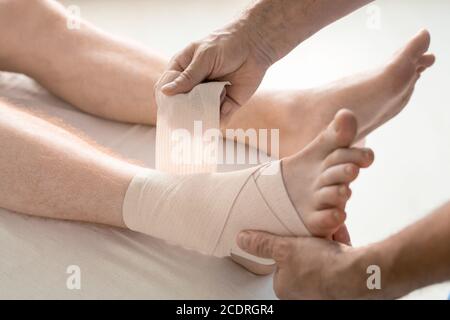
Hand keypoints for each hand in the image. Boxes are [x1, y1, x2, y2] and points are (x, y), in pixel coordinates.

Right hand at [159, 21, 273, 119]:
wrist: (255, 46)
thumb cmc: (226, 44)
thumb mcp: (203, 58)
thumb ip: (188, 77)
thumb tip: (165, 92)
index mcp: (182, 71)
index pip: (166, 88)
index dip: (165, 100)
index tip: (167, 110)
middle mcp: (194, 87)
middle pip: (182, 106)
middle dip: (184, 114)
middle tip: (185, 120)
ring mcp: (210, 97)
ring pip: (200, 115)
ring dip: (202, 118)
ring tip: (204, 119)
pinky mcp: (227, 105)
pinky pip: (220, 118)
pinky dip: (219, 119)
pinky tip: (221, 115)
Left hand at [237, 231, 368, 298]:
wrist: (357, 273)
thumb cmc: (320, 266)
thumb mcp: (284, 248)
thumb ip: (263, 244)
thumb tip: (243, 239)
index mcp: (285, 287)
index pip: (279, 263)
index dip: (286, 245)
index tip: (294, 237)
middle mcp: (304, 293)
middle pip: (301, 260)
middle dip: (308, 244)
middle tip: (313, 237)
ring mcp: (323, 290)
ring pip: (320, 258)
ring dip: (324, 243)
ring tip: (328, 238)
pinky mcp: (341, 284)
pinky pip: (336, 260)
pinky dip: (338, 248)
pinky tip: (340, 242)